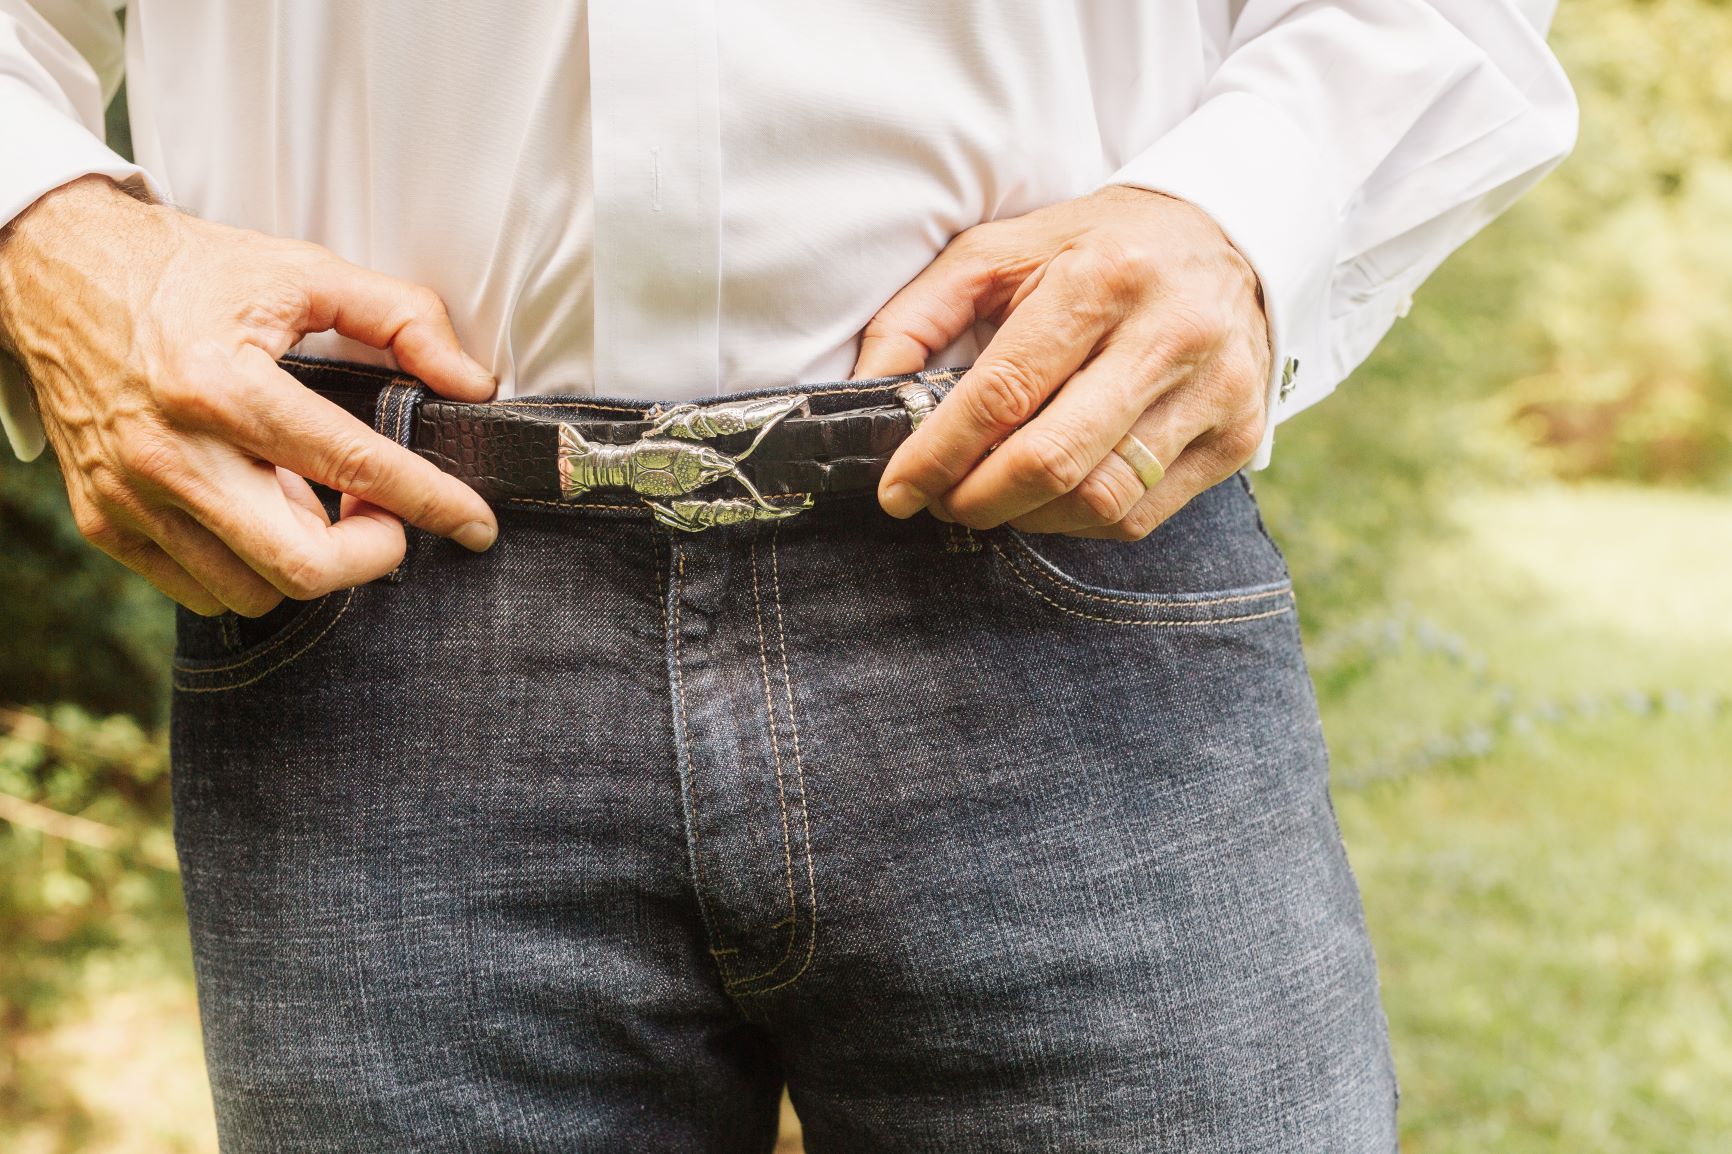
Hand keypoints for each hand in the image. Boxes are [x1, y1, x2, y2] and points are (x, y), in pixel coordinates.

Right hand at [0, 175, 498, 616]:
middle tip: (386, 513)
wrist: (54, 271)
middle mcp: (170, 452)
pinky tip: (260, 508)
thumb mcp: (301, 270)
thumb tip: (471, 383)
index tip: (476, 524)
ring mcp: (130, 496)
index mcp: (224, 384)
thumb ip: (401, 318)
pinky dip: (250, 566)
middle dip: (370, 553)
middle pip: (303, 567)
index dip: (432, 503)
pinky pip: (202, 591)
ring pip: (256, 590)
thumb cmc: (185, 272)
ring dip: (309, 558)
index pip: (354, 466)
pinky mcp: (103, 521)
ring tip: (310, 496)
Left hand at [854, 186, 1270, 538]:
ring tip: (995, 495)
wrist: (1228, 236)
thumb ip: (921, 315)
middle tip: (943, 502)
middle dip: (978, 499)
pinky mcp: (1236, 438)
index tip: (898, 489)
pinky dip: (1076, 522)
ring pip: (1099, 500)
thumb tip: (867, 390)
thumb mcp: (1001, 251)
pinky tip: (1052, 495)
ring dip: (1026, 516)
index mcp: (1103, 277)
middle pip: (1054, 458)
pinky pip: (1138, 517)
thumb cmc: (1094, 248)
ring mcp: (1213, 392)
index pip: (1004, 391)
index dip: (940, 452)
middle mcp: (1168, 335)